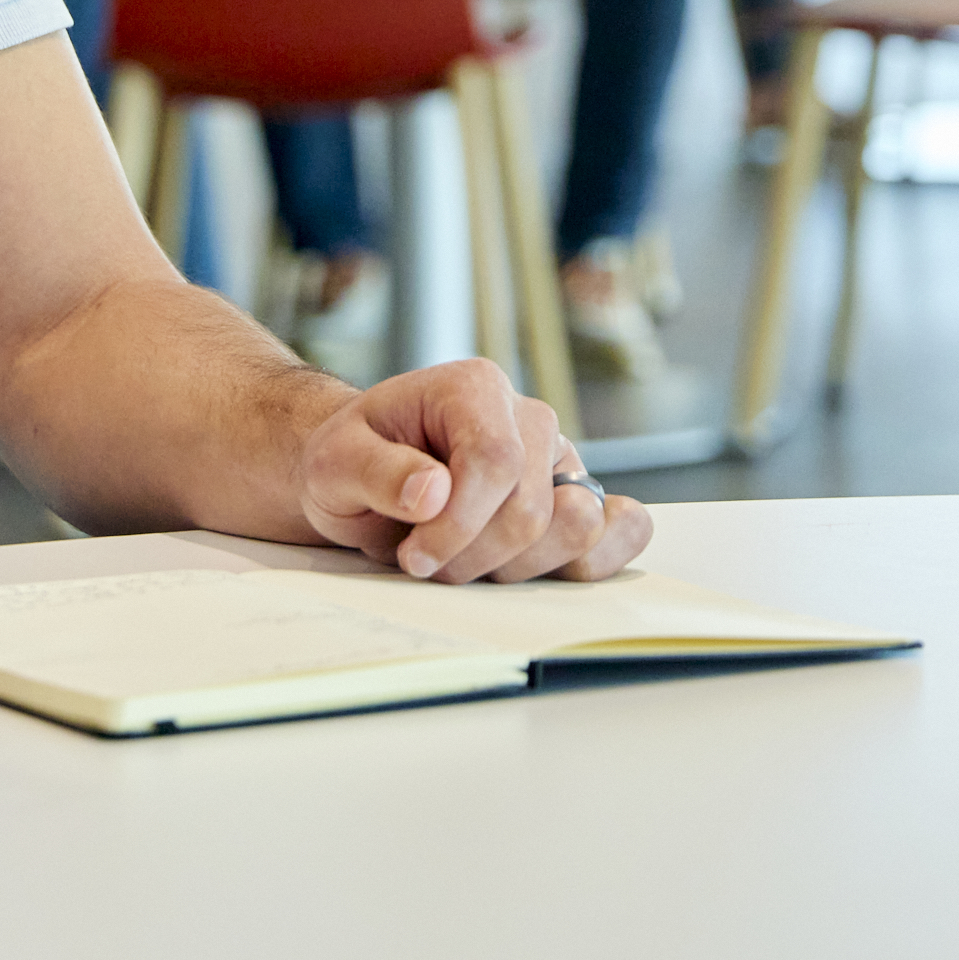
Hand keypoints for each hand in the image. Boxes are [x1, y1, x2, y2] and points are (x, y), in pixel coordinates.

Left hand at [297, 359, 650, 583]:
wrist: (363, 476)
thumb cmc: (351, 460)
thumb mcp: (333, 462)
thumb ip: (378, 473)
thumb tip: (432, 495)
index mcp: (474, 389)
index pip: (495, 461)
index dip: (459, 524)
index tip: (414, 556)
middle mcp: (528, 418)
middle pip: (534, 508)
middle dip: (475, 556)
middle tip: (425, 562)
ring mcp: (557, 461)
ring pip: (576, 527)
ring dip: (515, 568)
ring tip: (464, 562)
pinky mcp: (574, 500)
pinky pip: (624, 526)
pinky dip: (598, 557)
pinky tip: (551, 570)